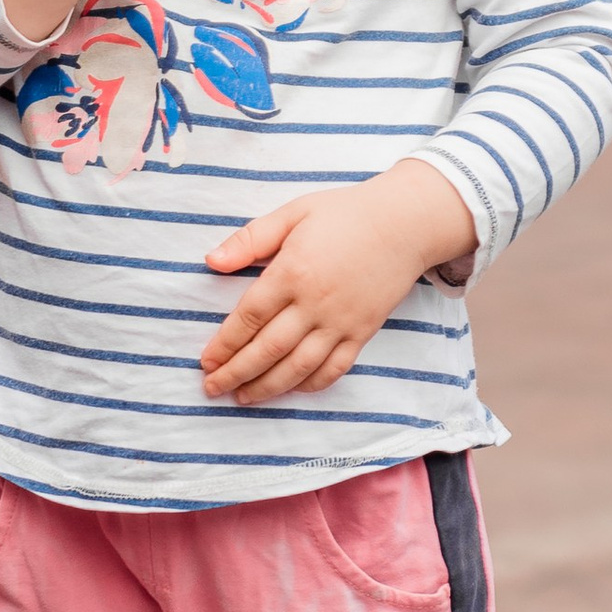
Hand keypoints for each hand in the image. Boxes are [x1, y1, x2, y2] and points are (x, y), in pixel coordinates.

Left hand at [202, 163, 479, 406]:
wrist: (405, 223)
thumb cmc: (345, 214)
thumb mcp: (293, 214)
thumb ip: (251, 239)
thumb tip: (212, 262)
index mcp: (292, 272)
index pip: (249, 318)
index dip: (224, 344)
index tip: (206, 361)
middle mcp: (315, 303)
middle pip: (268, 349)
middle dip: (236, 372)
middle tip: (212, 387)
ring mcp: (341, 322)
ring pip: (298, 366)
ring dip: (267, 387)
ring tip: (243, 397)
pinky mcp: (363, 331)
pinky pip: (335, 368)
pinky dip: (311, 384)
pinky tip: (292, 389)